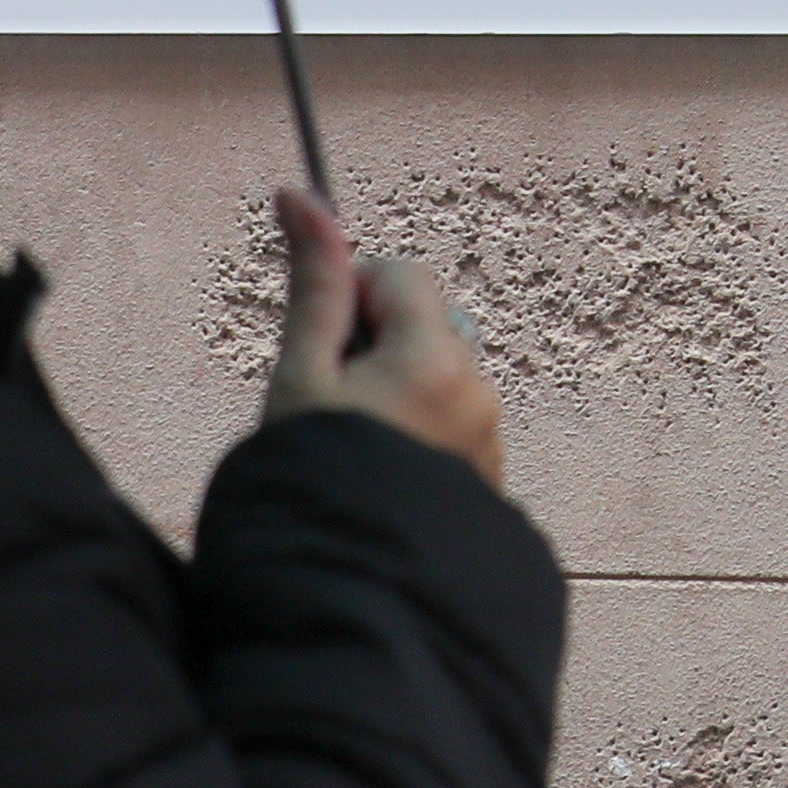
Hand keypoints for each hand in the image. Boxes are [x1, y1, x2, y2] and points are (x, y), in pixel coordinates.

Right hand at [263, 188, 505, 489]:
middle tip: (327, 409)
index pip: (401, 277)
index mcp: (437, 356)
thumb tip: (301, 195)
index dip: (351, 301)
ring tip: (348, 451)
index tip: (321, 355)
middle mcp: (477, 389)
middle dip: (371, 349)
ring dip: (390, 394)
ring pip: (434, 378)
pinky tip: (373, 477)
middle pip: (420, 326)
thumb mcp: (300, 378)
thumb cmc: (312, 480)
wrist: (348, 592)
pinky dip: (411, 434)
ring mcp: (488, 437)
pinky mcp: (485, 478)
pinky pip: (448, 427)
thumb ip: (313, 286)